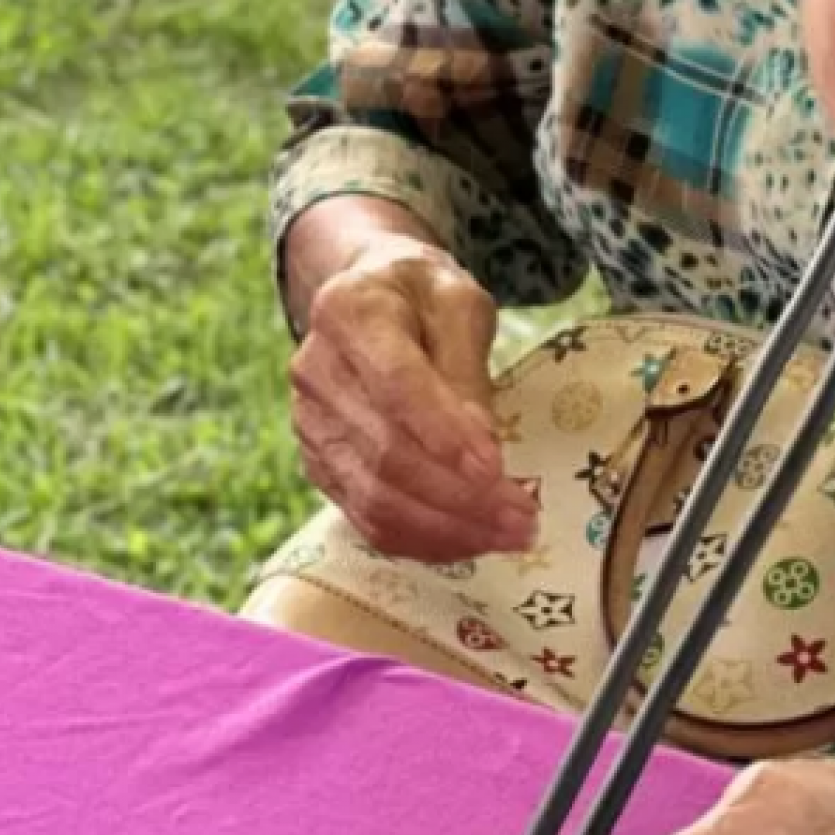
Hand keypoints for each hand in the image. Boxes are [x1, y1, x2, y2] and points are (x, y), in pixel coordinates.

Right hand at [288, 234, 536, 561]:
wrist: (370, 296)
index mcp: (349, 311)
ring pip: (375, 498)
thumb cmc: (422, 294)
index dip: (444, 433)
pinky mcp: (319, 465)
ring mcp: (310, 425)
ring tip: (511, 535)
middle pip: (386, 453)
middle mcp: (316, 371)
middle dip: (460, 495)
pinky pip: (368, 518)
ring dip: (448, 528)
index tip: (496, 468)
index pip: (396, 384)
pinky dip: (423, 539)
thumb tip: (482, 449)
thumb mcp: (459, 301)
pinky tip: (471, 539)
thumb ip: (467, 367)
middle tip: (525, 516)